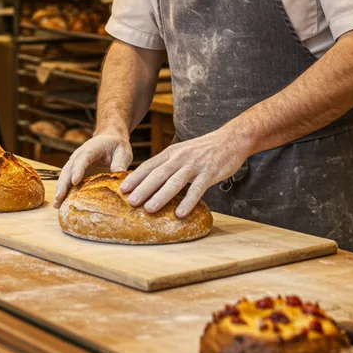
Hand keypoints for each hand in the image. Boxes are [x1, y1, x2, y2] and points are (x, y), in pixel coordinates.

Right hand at [53, 131, 132, 207]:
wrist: (110, 139)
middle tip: (59, 198)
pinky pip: (67, 178)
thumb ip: (120, 163)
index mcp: (93, 147)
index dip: (78, 169)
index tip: (75, 181)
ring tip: (57, 204)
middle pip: (70, 167)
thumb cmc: (117, 146)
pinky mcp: (74, 168)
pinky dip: (63, 189)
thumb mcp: (123, 152)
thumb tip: (119, 178)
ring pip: (65, 174)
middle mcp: (80, 153)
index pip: (84, 157)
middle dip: (64, 183)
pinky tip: (60, 202)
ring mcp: (75, 160)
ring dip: (60, 188)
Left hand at [119, 126, 247, 217]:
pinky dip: (188, 201)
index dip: (135, 177)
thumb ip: (168, 164)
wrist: (230, 139)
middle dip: (143, 188)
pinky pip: (197, 188)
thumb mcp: (182, 152)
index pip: (149, 165)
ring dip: (161, 195)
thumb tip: (150, 180)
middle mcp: (180, 158)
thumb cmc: (204, 149)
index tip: (122, 189)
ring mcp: (195, 165)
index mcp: (171, 153)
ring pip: (174, 181)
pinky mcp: (209, 173)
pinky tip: (180, 213)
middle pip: (158, 174)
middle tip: (130, 202)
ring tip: (149, 209)